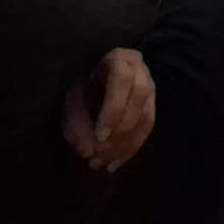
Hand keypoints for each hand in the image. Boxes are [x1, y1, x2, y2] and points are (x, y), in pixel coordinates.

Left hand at [63, 48, 155, 171]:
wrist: (92, 87)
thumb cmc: (80, 90)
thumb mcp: (71, 102)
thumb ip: (76, 124)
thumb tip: (88, 150)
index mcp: (117, 59)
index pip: (122, 78)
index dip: (113, 108)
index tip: (100, 136)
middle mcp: (140, 70)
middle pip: (140, 95)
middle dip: (122, 127)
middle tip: (101, 151)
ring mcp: (150, 88)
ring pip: (146, 116)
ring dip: (125, 144)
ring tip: (104, 164)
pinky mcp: (152, 106)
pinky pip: (147, 129)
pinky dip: (130, 149)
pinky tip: (114, 164)